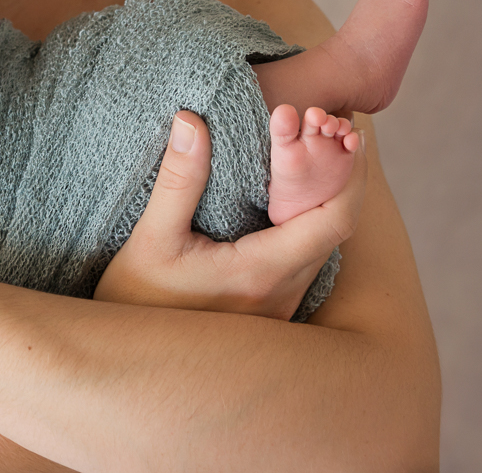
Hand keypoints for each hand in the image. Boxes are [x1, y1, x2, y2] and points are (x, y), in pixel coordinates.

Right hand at [93, 111, 365, 318]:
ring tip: (315, 152)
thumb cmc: (137, 303)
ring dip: (324, 198)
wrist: (131, 361)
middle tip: (331, 130)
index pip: (332, 222)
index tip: (350, 134)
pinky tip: (288, 193)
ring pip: (321, 244)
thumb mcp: (152, 238)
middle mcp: (282, 294)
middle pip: (335, 230)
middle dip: (341, 176)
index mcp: (263, 273)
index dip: (351, 175)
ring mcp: (279, 305)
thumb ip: (179, 179)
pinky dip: (306, 219)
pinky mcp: (270, 306)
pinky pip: (304, 257)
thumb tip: (191, 121)